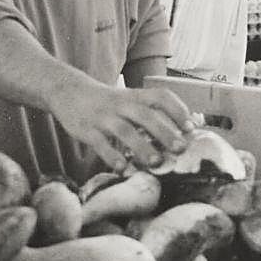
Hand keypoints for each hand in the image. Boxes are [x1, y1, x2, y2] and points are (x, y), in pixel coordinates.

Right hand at [52, 83, 192, 170]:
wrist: (68, 91)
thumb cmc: (108, 102)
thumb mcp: (130, 99)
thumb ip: (154, 112)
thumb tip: (192, 126)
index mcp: (135, 96)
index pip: (161, 97)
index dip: (178, 110)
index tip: (192, 127)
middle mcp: (121, 104)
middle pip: (145, 115)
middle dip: (164, 132)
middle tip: (180, 148)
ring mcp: (103, 117)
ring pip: (125, 131)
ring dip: (142, 147)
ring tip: (156, 163)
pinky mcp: (86, 130)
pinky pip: (100, 144)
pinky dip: (112, 157)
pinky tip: (123, 169)